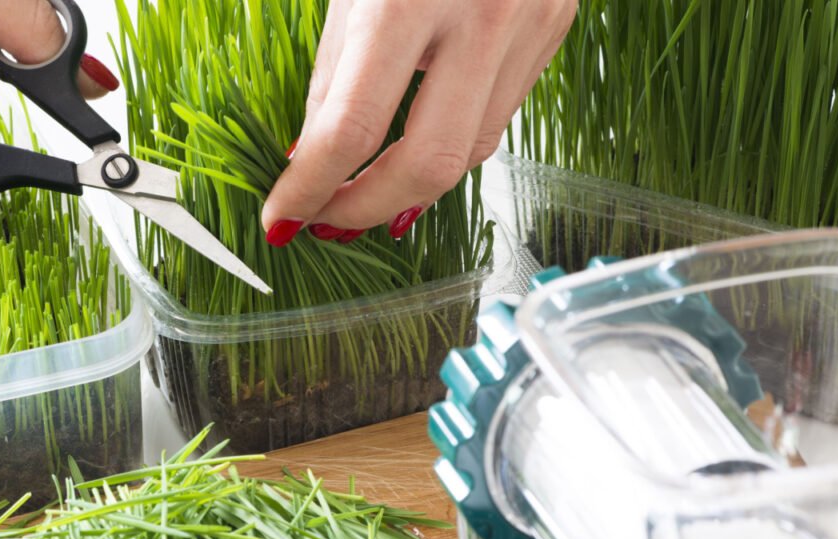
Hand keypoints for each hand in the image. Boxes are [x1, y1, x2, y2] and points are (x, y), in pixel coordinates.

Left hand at [260, 0, 576, 245]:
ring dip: (410, 188)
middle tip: (328, 219)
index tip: (283, 216)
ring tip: (364, 193)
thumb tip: (312, 154)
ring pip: (470, 153)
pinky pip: (497, 116)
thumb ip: (334, 68)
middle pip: (426, 165)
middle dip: (367, 209)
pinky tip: (415, 146)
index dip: (310, 186)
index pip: (352, 127)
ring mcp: (530, 25)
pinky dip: (449, 144)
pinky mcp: (554, 28)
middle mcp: (481, 16)